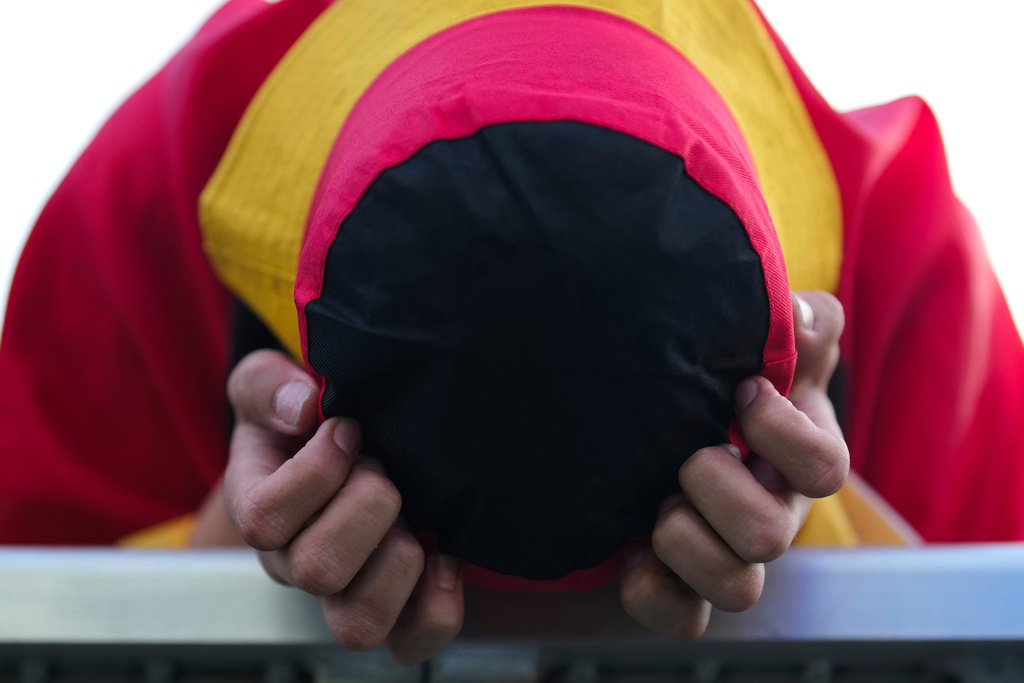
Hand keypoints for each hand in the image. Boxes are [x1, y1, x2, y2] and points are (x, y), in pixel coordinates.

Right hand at [222, 350, 463, 663]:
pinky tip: (445, 556)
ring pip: (359, 624)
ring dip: (400, 560)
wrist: (349, 444)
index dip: (316, 472)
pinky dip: (438, 605)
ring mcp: (345, 593)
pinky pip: (413, 643)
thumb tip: (301, 409)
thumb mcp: (272, 384)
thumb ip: (270, 385)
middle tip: (383, 468)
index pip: (265, 519)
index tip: (347, 429)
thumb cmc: (306, 420)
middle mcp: (295, 562)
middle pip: (317, 571)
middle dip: (369, 505)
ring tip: (414, 516)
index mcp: (260, 508)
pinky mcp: (396, 611)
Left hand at [619, 291, 848, 638]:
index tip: (737, 390)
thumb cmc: (720, 382)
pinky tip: (629, 547)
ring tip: (655, 501)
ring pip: (737, 589)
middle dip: (714, 486)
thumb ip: (799, 324)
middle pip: (771, 536)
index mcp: (797, 459)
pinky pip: (682, 619)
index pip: (825, 468)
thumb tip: (799, 319)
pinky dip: (651, 587)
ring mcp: (730, 558)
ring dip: (684, 538)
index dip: (779, 432)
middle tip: (685, 452)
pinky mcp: (684, 589)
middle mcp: (772, 515)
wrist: (653, 423)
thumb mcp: (763, 345)